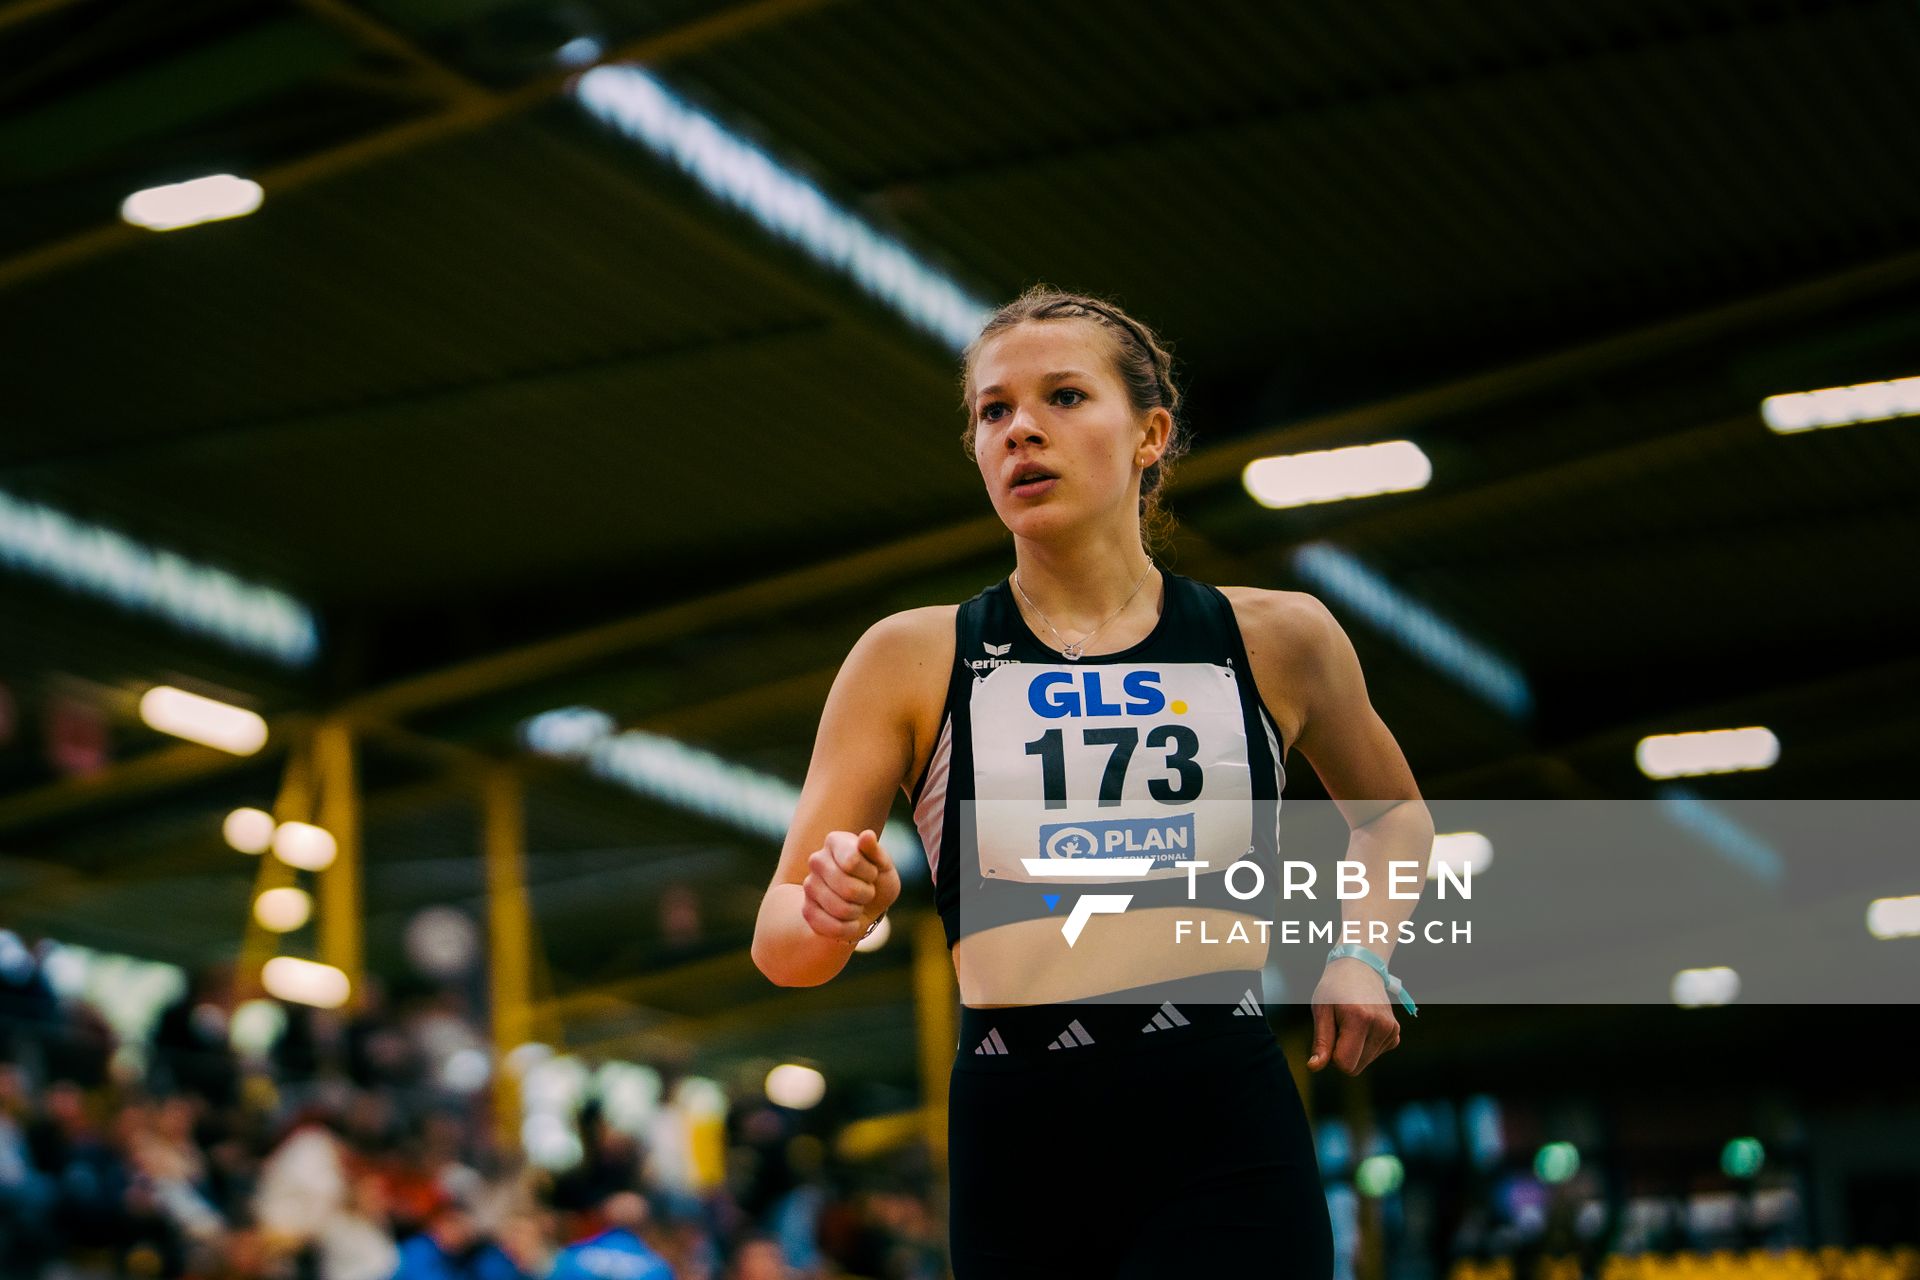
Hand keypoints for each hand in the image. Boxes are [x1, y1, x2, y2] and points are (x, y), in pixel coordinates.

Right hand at [800, 829, 899, 942]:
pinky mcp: (807, 911)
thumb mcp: (883, 865)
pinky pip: (832, 926)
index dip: (870, 874)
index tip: (872, 873)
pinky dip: (848, 928)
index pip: (852, 861)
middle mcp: (816, 860)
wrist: (866, 907)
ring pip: (840, 909)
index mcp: (835, 841)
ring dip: (857, 912)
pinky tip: (849, 920)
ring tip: (856, 904)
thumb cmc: (876, 881)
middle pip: (848, 888)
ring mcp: (809, 885)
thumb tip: (867, 835)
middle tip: (866, 892)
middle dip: (866, 895)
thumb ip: (875, 851)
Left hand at [1307, 958, 1401, 1075]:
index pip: (1345, 1065)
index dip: (1331, 1056)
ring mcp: (1391, 1030)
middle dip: (1342, 1054)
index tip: (1328, 1034)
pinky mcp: (1395, 1034)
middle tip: (1337, 1027)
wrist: (1359, 967)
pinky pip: (1375, 1054)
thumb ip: (1321, 1041)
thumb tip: (1314, 1067)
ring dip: (1353, 1049)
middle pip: (1356, 1067)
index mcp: (1360, 1019)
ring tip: (1349, 1023)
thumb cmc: (1334, 987)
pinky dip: (1365, 1046)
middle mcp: (1381, 1026)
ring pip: (1365, 1062)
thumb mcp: (1321, 1010)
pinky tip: (1362, 1025)